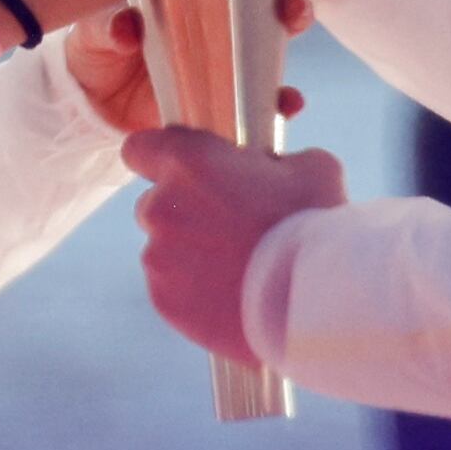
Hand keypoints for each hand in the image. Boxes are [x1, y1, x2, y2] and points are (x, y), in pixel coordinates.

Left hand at [61, 7, 313, 136]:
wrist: (89, 101)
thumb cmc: (95, 46)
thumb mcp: (93, 29)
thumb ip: (108, 25)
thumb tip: (126, 30)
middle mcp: (217, 12)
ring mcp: (226, 52)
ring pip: (276, 30)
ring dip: (295, 17)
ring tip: (295, 14)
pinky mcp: (226, 96)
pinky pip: (264, 98)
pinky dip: (283, 99)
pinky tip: (289, 99)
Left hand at [125, 127, 347, 361]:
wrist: (310, 300)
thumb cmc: (311, 223)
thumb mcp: (310, 167)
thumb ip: (275, 161)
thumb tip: (272, 169)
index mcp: (189, 162)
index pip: (139, 148)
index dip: (157, 159)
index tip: (181, 172)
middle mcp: (162, 207)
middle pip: (153, 204)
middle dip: (183, 212)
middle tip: (228, 225)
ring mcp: (159, 258)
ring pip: (163, 249)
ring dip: (190, 254)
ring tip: (238, 267)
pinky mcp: (165, 300)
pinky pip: (171, 288)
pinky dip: (194, 290)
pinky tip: (232, 293)